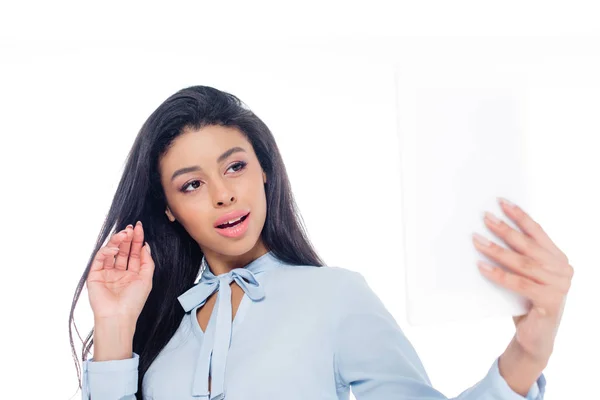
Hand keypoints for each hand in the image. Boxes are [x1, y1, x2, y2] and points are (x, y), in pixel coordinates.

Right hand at [86, 221, 154, 323]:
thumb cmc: (133, 301)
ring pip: (111, 252)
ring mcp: (107, 273)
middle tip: (131, 228)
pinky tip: (115, 248)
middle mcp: (119, 272)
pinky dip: (107, 251)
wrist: (118, 315)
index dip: (137, 240)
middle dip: (127, 238)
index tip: (140, 227)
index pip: (134, 253)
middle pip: (123, 250)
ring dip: (118, 241)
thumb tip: (145, 246)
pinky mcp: (95, 275)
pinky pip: (100, 258)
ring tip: (125, 233)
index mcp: (132, 274)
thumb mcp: (146, 279)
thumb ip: (147, 261)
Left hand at [473, 197, 573, 365]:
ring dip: (496, 249)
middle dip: (504, 229)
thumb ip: (519, 257)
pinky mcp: (549, 302)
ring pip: (522, 263)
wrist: (534, 339)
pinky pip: (518, 283)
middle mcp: (563, 270)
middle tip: (484, 217)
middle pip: (528, 245)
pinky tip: (481, 266)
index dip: (519, 216)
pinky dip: (498, 274)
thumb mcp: (525, 276)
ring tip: (476, 239)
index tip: (501, 202)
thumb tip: (488, 232)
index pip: (537, 232)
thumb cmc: (526, 302)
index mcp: (558, 258)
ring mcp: (559, 286)